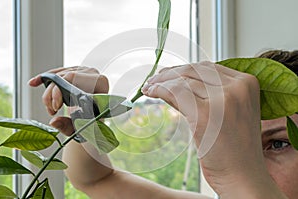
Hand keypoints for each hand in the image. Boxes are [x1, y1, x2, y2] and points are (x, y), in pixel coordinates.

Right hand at [29, 66, 108, 135]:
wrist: (97, 120)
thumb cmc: (93, 123)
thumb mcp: (83, 128)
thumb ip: (70, 126)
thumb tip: (54, 121)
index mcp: (100, 83)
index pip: (74, 78)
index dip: (59, 91)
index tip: (55, 107)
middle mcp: (92, 73)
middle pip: (65, 76)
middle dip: (52, 94)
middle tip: (51, 111)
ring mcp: (83, 70)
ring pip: (59, 75)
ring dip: (48, 93)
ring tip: (50, 109)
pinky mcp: (74, 71)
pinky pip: (57, 73)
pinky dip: (43, 79)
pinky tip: (33, 83)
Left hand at [142, 61, 275, 196]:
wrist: (243, 177)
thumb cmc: (234, 149)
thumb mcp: (226, 112)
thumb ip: (204, 94)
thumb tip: (173, 82)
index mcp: (247, 83)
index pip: (208, 67)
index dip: (183, 68)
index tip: (167, 73)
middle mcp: (238, 87)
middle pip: (193, 70)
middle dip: (169, 73)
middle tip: (153, 79)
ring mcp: (223, 99)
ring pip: (182, 80)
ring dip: (160, 82)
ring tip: (148, 87)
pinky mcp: (205, 114)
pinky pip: (175, 93)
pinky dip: (159, 90)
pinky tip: (151, 93)